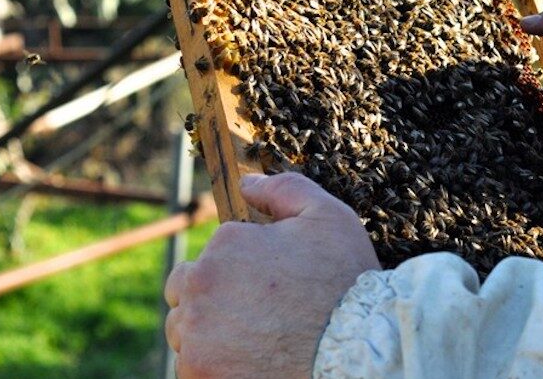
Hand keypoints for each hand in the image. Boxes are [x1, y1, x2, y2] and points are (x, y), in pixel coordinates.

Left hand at [164, 173, 379, 377]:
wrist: (357, 350)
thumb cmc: (345, 282)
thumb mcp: (327, 217)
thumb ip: (283, 190)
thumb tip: (247, 183)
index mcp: (224, 246)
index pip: (213, 253)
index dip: (243, 266)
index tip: (273, 283)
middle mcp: (200, 291)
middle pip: (185, 293)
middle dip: (212, 297)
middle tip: (257, 312)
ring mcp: (195, 339)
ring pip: (185, 333)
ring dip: (209, 333)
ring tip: (256, 338)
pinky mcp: (199, 376)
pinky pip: (192, 368)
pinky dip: (213, 365)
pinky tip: (251, 360)